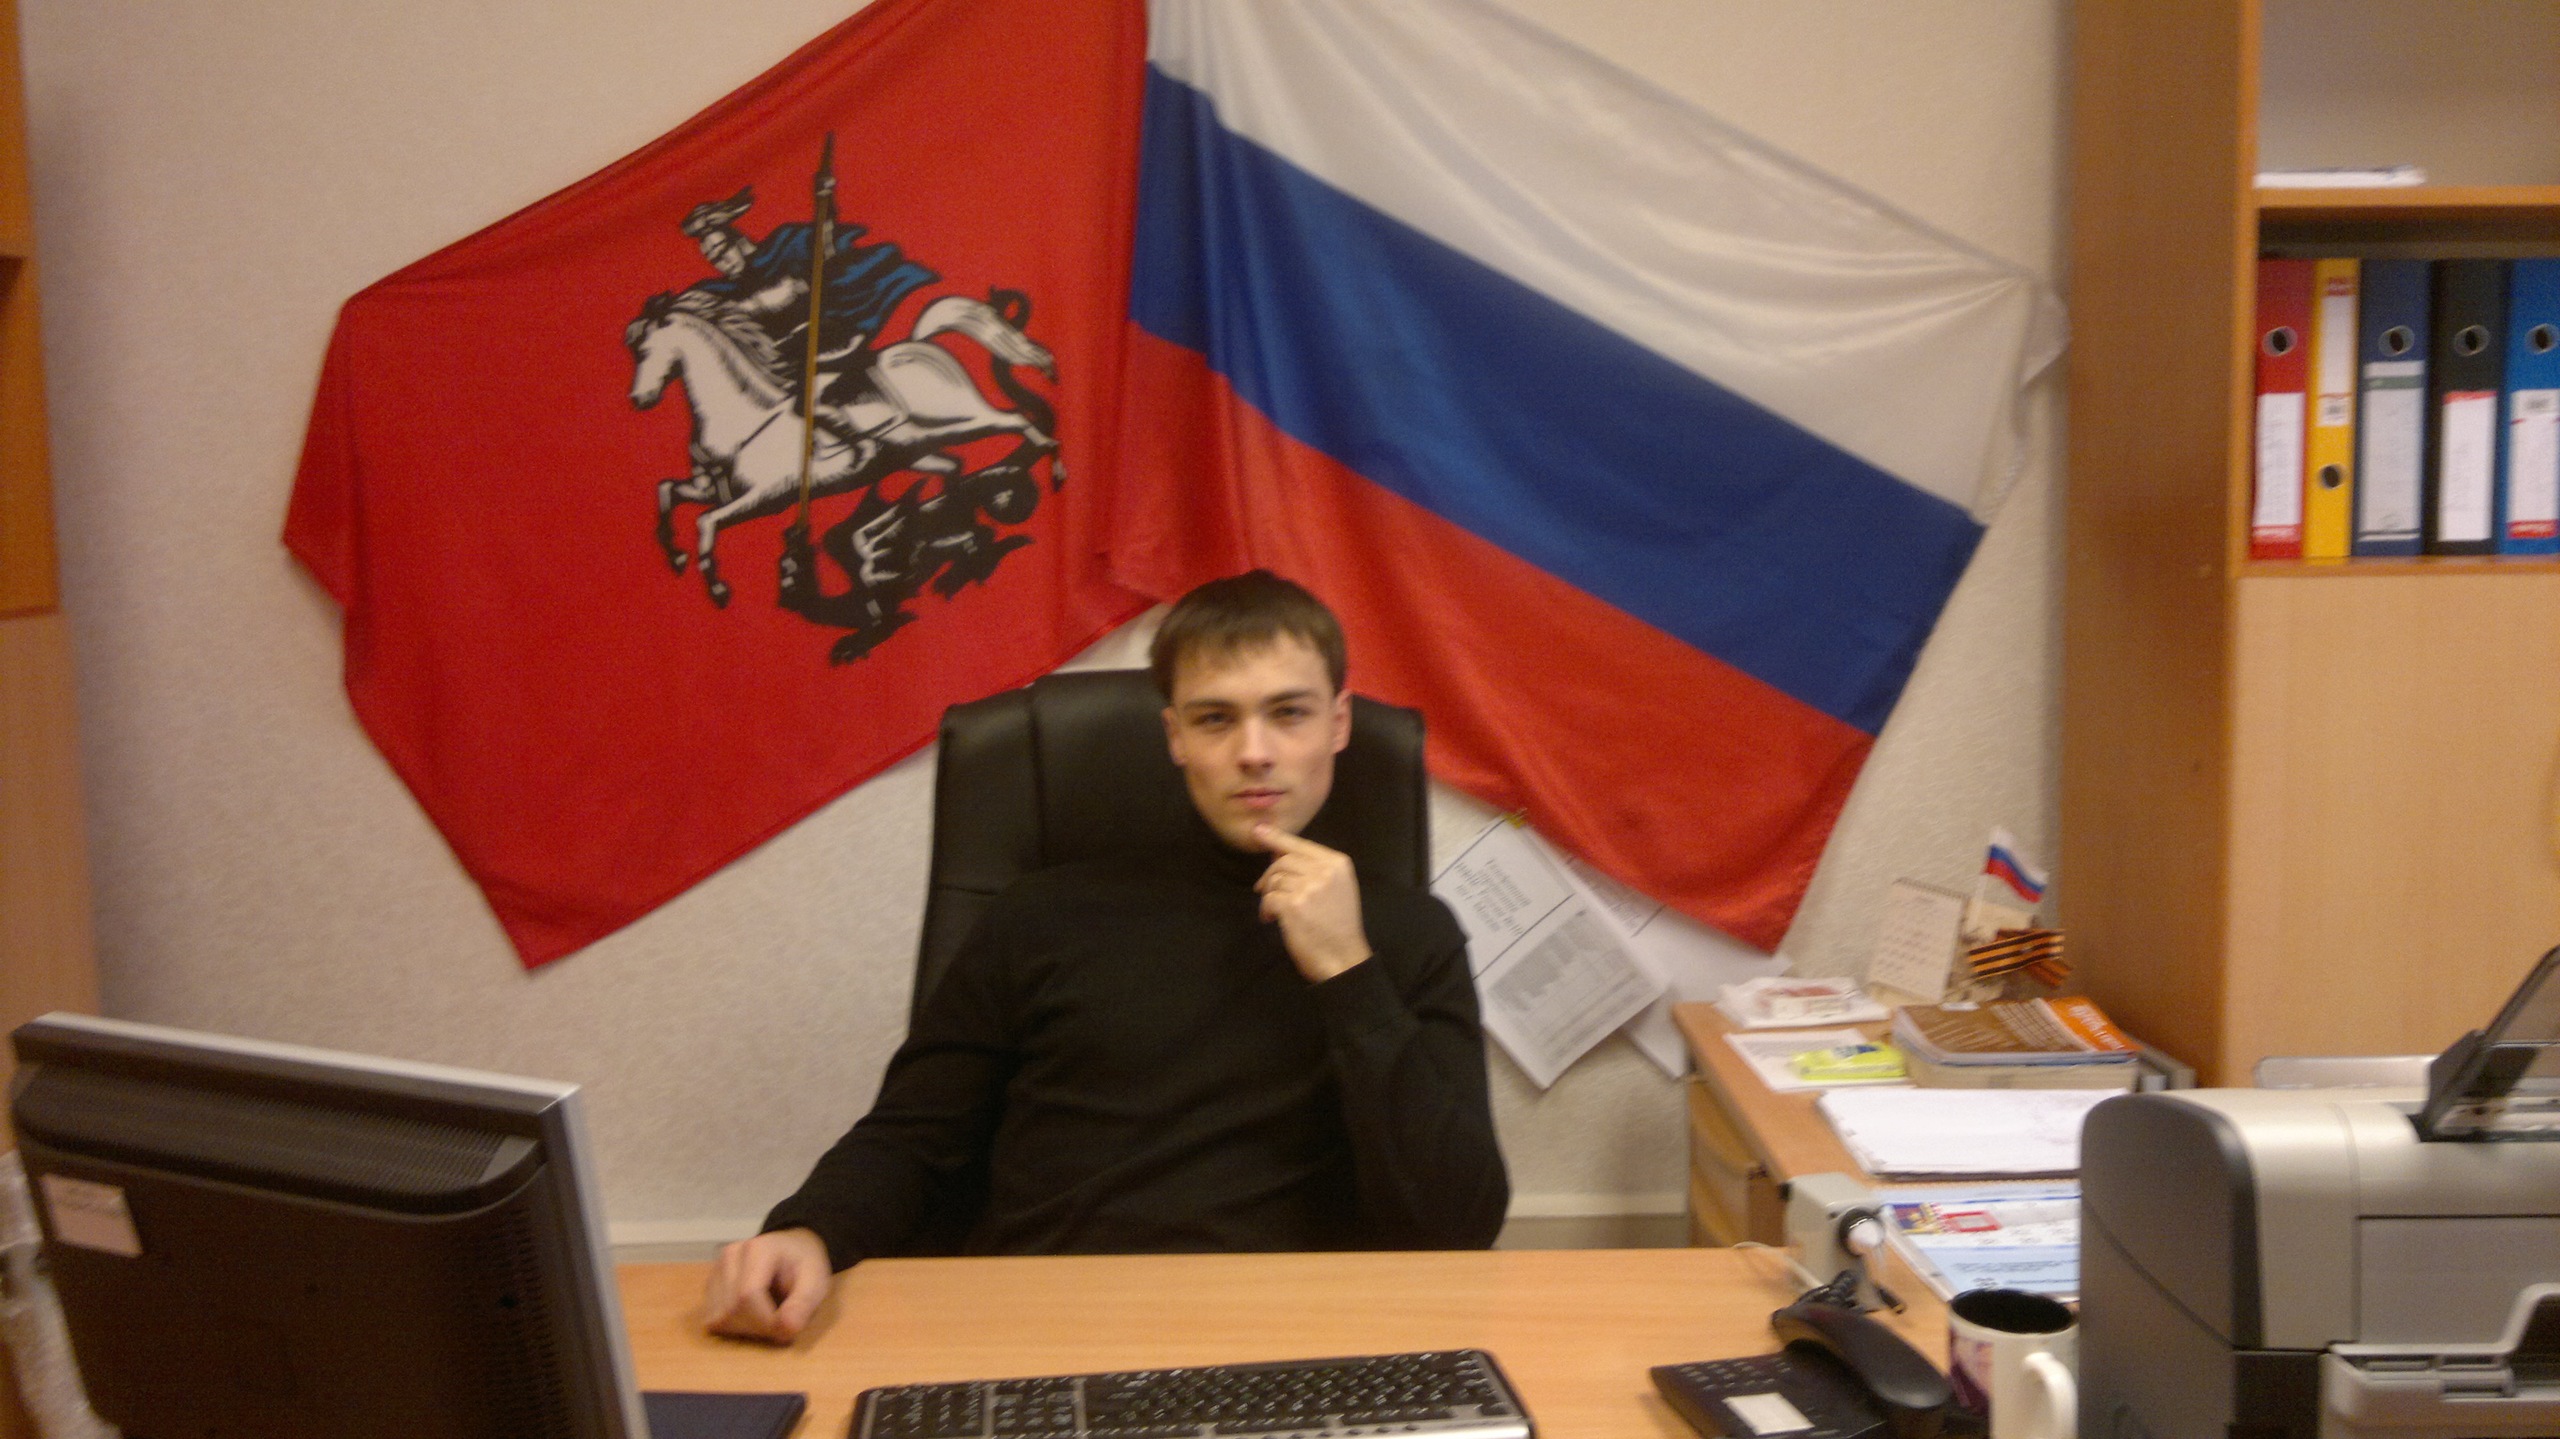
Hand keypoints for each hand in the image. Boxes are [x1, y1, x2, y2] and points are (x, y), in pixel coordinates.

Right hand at [701, 1227, 832, 1342]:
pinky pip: (712, 1320)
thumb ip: (804, 1304)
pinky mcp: (709, 1287)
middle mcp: (730, 1255)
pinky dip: (732, 1328)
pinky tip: (751, 1316)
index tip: (786, 1328)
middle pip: (731, 1310)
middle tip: (779, 1323)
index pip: (747, 1296)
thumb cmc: (804, 1266)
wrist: (791, 1251)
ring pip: (718, 1318)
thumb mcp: (816, 1281)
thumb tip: (785, 1330)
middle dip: (757, 1328)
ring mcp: (715, 1270)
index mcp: (758, 1248)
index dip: (766, 1321)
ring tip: (766, 1317)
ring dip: (744, 1330)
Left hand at [1251, 824, 1372, 982]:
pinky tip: (1272, 920)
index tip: (1258, 831)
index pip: (1300, 844)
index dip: (1276, 838)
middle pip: (1283, 861)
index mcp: (1337, 863)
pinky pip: (1269, 898)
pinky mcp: (1294, 905)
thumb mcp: (1336, 889)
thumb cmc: (1338, 926)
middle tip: (1264, 891)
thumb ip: (1313, 868)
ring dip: (1269, 896)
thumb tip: (1276, 851)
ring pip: (1274, 880)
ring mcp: (1309, 887)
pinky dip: (1266, 910)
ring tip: (1276, 912)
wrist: (1344, 958)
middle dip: (1269, 876)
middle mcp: (1325, 871)